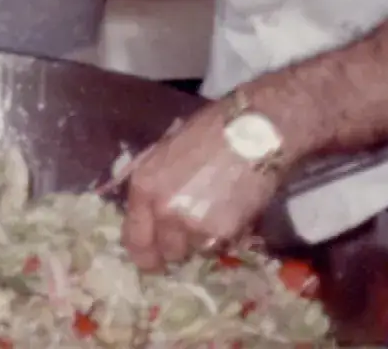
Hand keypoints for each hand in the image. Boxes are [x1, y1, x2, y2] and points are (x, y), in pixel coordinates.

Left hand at [121, 96, 286, 271]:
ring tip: (214, 215)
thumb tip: (150, 211)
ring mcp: (192, 224)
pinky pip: (218, 247)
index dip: (142, 253)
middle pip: (164, 253)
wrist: (254, 131)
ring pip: (193, 251)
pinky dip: (223, 237)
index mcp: (144, 186)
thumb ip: (155, 185)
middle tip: (187, 236)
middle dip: (175, 248)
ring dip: (200, 241)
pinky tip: (231, 212)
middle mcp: (162, 210)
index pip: (134, 239)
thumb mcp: (166, 152)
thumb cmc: (210, 131)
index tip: (150, 257)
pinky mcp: (222, 233)